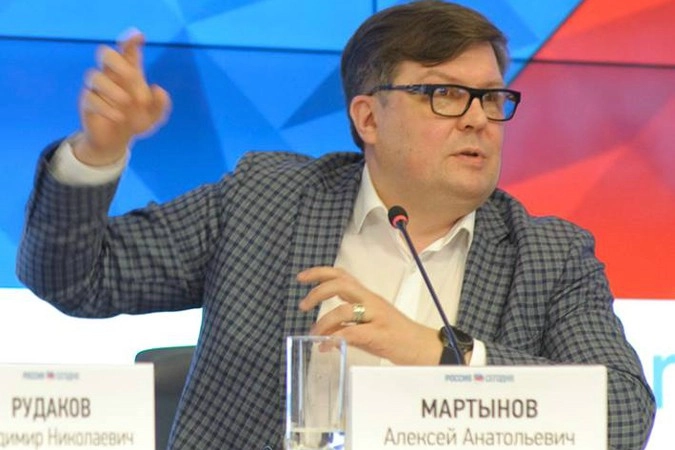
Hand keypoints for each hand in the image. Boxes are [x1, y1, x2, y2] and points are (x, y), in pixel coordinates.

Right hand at [75, 29, 170, 165]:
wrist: (117, 142)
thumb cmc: (136, 122)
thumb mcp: (154, 117)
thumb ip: (160, 105)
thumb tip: (159, 90)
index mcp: (129, 74)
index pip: (128, 52)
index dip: (130, 41)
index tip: (138, 36)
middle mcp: (111, 76)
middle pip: (104, 53)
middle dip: (117, 61)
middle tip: (132, 76)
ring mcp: (97, 89)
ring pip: (94, 75)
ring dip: (112, 88)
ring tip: (126, 102)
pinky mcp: (87, 103)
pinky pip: (89, 98)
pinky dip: (105, 107)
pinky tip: (119, 117)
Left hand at [297, 266, 442, 365]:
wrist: (423, 348)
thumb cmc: (396, 338)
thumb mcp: (366, 330)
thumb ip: (345, 328)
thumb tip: (323, 336)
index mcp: (368, 297)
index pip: (342, 275)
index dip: (320, 273)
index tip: (301, 278)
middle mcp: (371, 301)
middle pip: (340, 284)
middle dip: (317, 292)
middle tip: (302, 305)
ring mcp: (376, 316)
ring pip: (344, 309)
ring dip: (324, 321)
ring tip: (314, 334)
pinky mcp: (380, 334)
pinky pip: (352, 333)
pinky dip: (336, 338)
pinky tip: (326, 346)